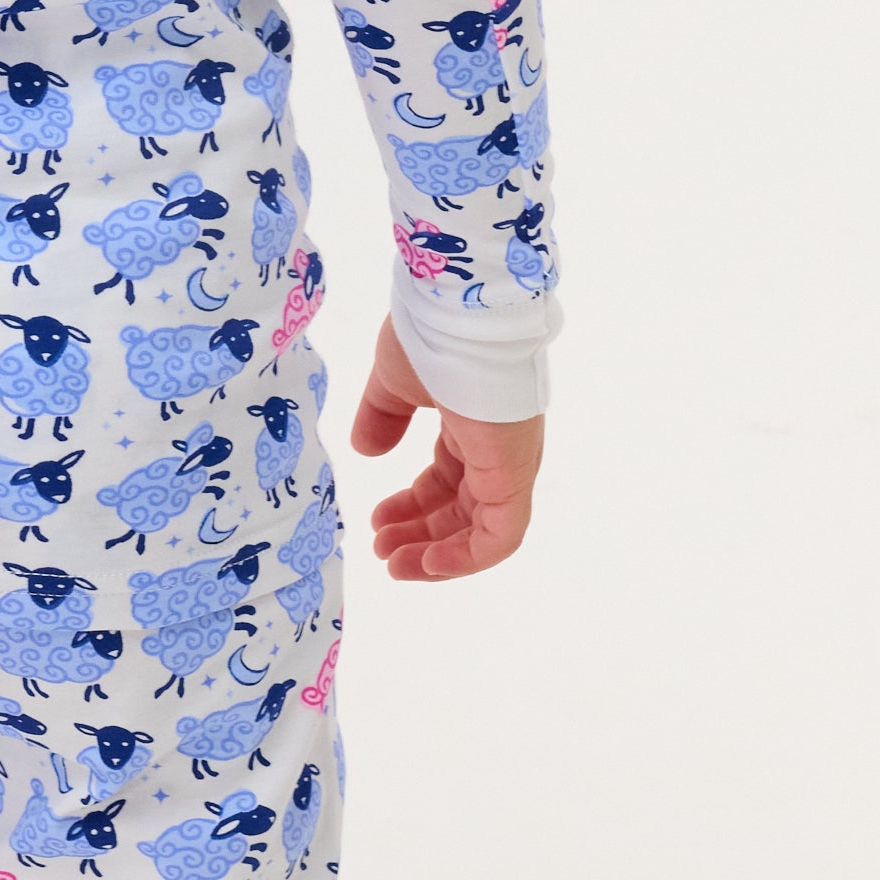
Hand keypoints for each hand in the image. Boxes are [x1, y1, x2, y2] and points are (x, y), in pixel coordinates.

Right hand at [349, 314, 544, 581]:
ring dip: (436, 552)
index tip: (377, 520)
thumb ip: (381, 416)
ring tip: (393, 562)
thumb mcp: (394, 382)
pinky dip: (467, 558)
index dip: (412, 505)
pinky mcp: (513, 473)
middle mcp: (495, 448)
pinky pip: (500, 534)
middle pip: (462, 508)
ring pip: (480, 529)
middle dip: (420, 533)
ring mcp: (508, 462)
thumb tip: (366, 450)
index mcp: (471, 424)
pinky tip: (428, 565)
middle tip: (380, 548)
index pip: (448, 480)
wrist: (458, 314)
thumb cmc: (429, 336)